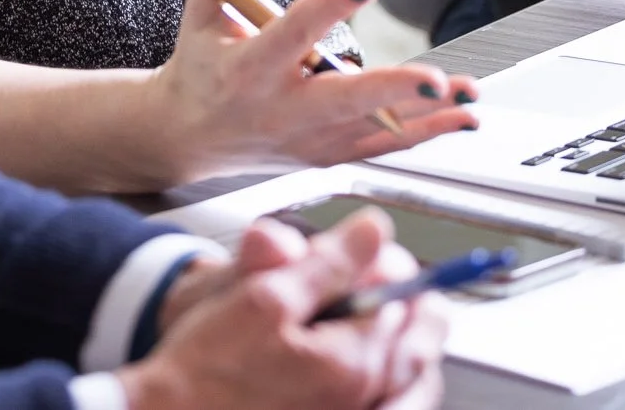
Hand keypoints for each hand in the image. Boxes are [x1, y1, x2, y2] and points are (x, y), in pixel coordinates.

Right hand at [125, 210, 446, 409]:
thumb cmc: (207, 367)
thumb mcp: (262, 298)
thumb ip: (326, 264)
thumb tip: (373, 231)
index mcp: (350, 362)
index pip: (399, 296)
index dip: (388, 262)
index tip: (374, 246)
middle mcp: (361, 398)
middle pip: (417, 343)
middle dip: (417, 303)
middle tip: (412, 280)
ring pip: (409, 378)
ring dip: (411, 342)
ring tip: (411, 316)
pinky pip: (390, 404)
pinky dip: (398, 379)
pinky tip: (386, 361)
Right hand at [144, 0, 479, 184]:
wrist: (185, 136)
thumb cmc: (200, 65)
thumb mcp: (205, 2)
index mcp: (249, 66)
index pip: (293, 33)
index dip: (328, 8)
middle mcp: (281, 108)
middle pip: (342, 99)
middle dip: (390, 90)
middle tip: (433, 79)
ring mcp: (308, 137)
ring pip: (373, 128)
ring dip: (424, 114)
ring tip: (463, 93)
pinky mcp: (326, 153)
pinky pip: (380, 147)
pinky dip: (422, 134)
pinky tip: (459, 118)